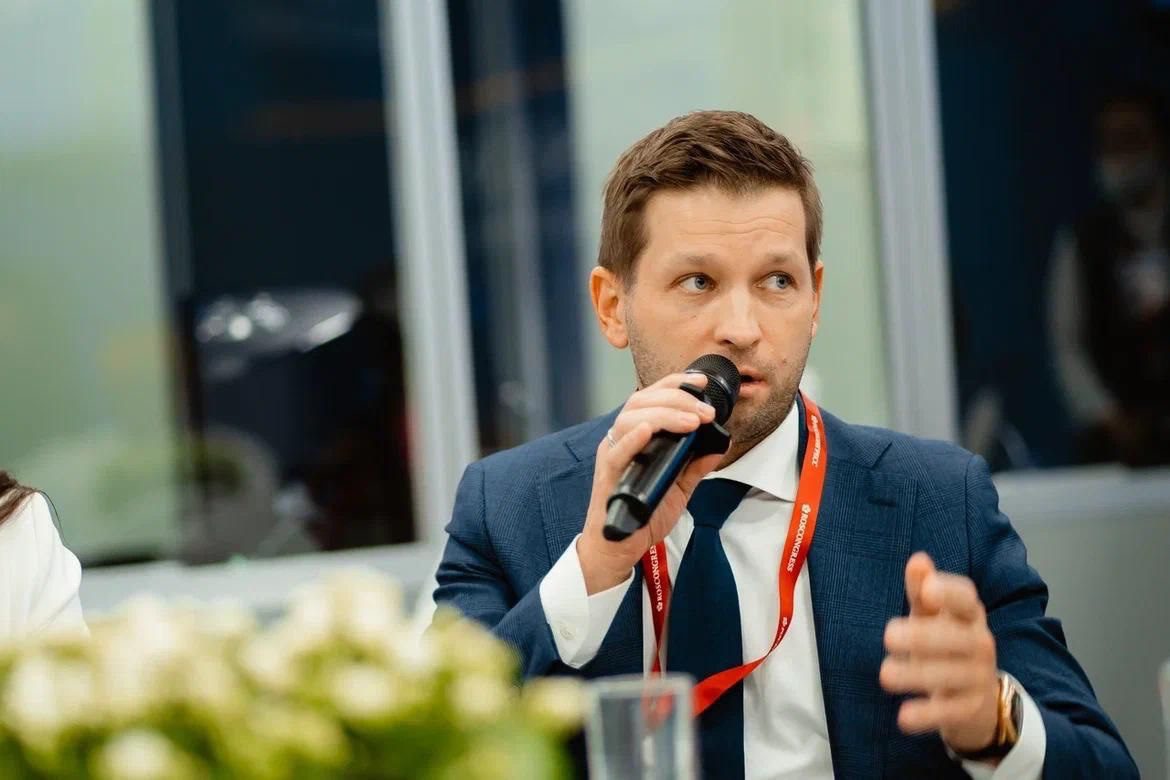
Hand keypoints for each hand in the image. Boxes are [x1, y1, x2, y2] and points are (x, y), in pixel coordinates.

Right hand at [577, 372, 722, 594]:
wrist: (620, 549)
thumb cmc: (644, 515)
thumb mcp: (680, 487)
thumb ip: (696, 465)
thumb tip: (720, 444)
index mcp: (636, 436)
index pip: (652, 397)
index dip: (674, 383)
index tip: (700, 382)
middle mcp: (622, 440)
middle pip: (641, 401)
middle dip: (677, 398)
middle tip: (705, 411)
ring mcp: (613, 456)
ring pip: (630, 418)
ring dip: (663, 414)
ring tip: (691, 422)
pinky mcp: (608, 475)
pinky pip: (616, 451)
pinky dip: (632, 437)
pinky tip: (648, 430)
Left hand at [880, 552, 1000, 754]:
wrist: (978, 698)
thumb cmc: (946, 644)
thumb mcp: (933, 615)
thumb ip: (922, 589)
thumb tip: (918, 559)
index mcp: (969, 616)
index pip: (966, 599)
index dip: (949, 593)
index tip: (927, 591)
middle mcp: (980, 644)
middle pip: (956, 638)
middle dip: (923, 637)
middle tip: (888, 637)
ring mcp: (978, 678)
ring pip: (950, 675)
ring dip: (917, 675)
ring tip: (885, 675)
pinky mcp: (970, 709)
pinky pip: (949, 712)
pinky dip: (926, 715)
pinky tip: (903, 717)